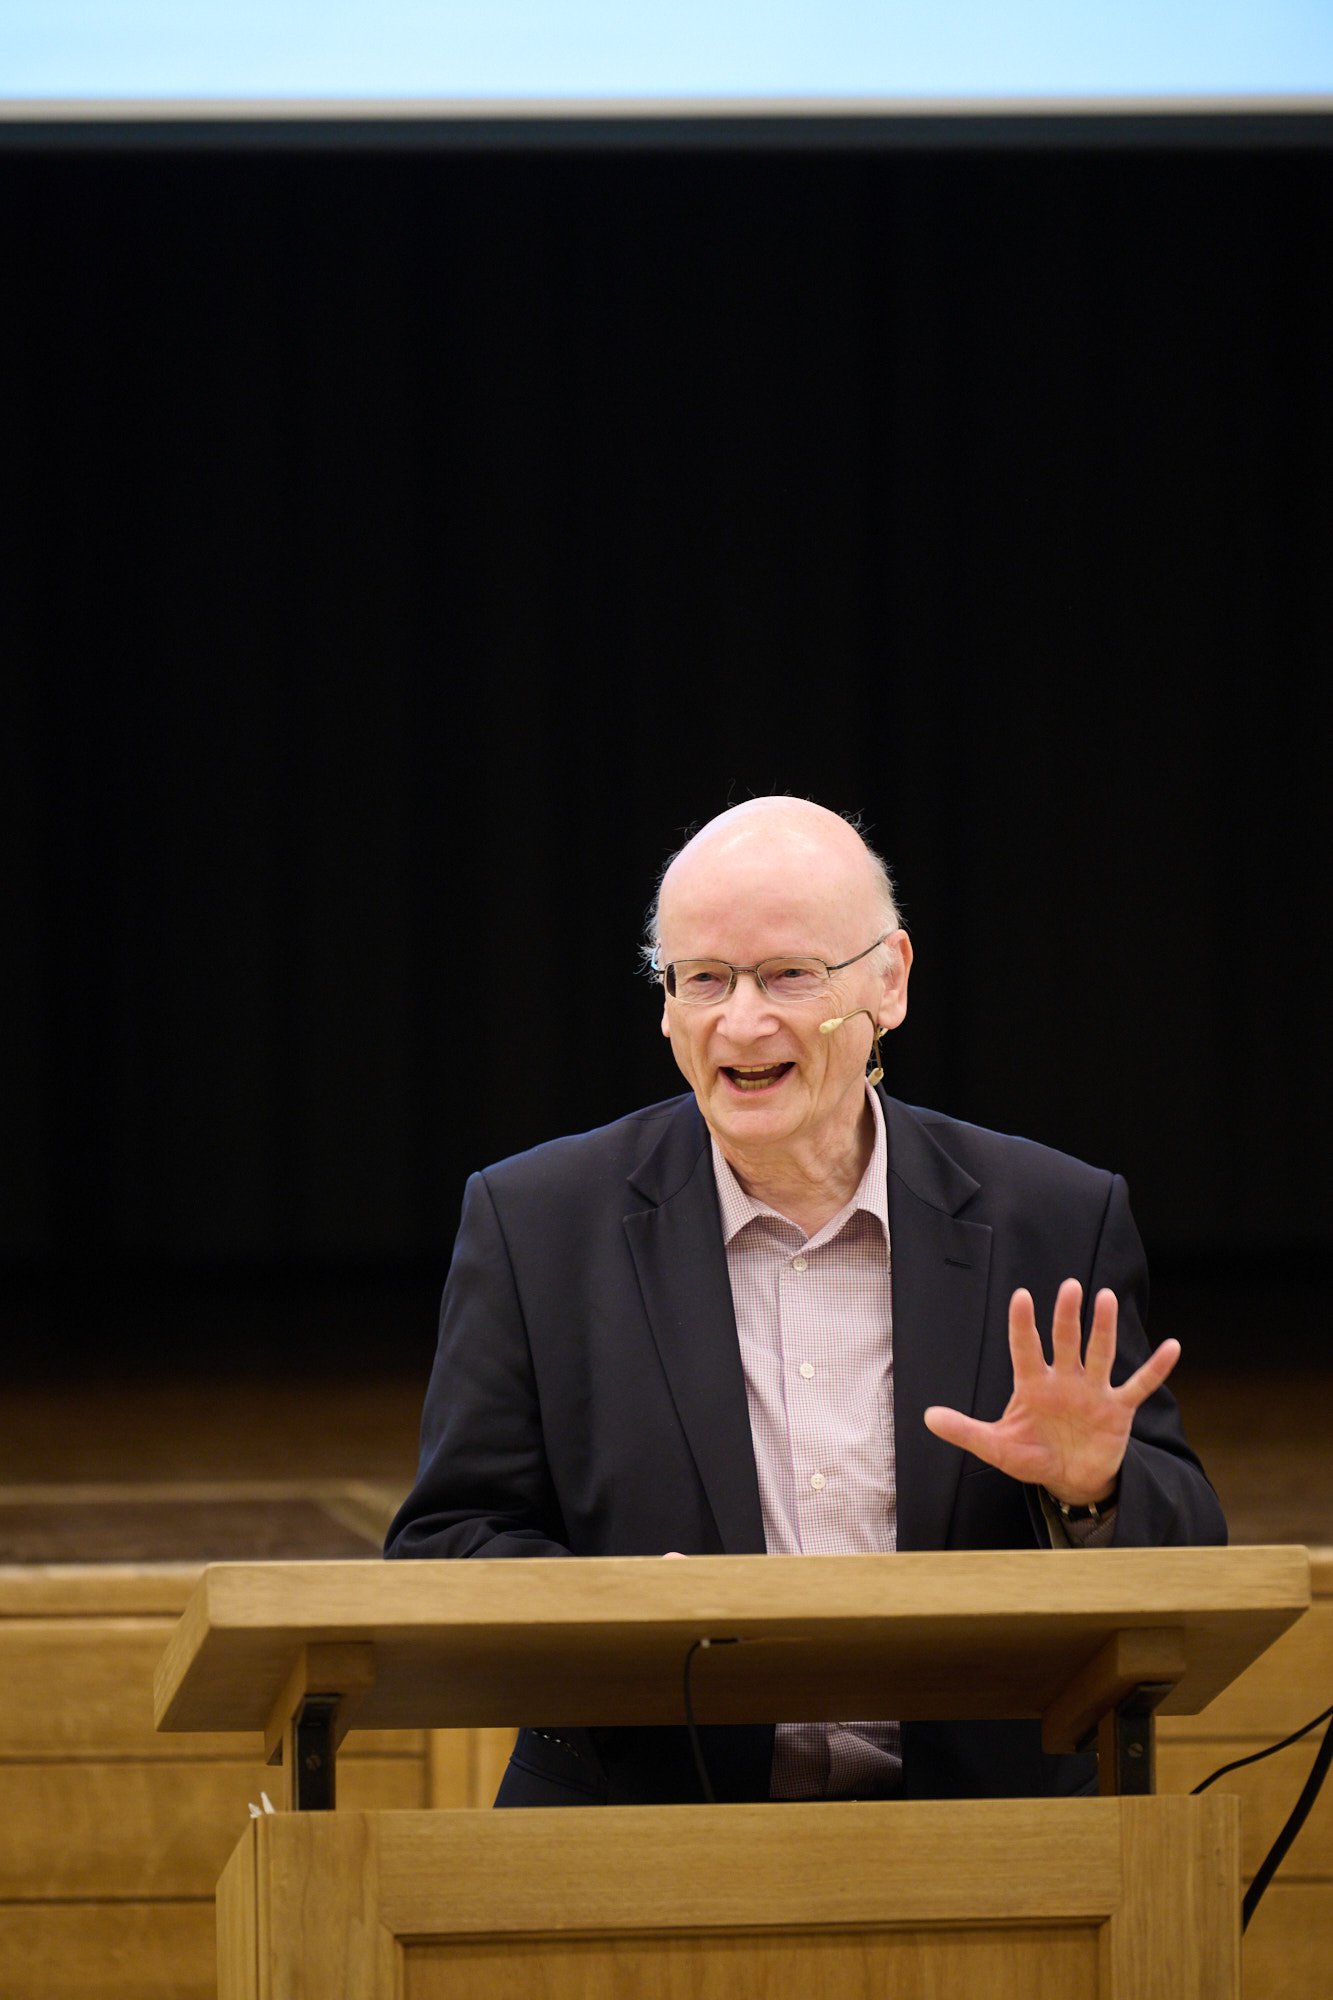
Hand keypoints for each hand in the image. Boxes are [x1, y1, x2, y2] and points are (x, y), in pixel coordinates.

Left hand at [923, 1278, 1180, 1507]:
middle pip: (1065, 1341)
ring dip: (1103, 1329)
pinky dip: (1156, 1369)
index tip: (1021, 1297)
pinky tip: (1172, 1346)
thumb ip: (966, 1431)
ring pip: (1100, 1353)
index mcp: (1033, 1384)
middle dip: (1066, 1315)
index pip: (1026, 1348)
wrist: (1071, 1479)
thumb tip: (926, 1417)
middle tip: (1070, 1286)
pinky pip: (1139, 1385)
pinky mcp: (1117, 1408)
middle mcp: (1064, 1380)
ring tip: (1106, 1297)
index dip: (1023, 1324)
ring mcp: (1093, 1391)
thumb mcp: (997, 1447)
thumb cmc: (1032, 1455)